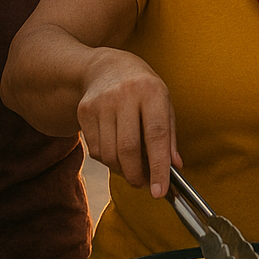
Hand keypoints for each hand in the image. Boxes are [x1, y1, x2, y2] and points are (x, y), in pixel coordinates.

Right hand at [77, 48, 180, 198]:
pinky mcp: (84, 111)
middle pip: (128, 148)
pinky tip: (115, 152)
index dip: (158, 166)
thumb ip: (169, 136)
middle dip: (136, 175)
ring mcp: (101, 103)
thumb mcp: (164, 103)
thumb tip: (174, 167)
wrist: (107, 67)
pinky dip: (107, 160)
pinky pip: (95, 150)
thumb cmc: (143, 89)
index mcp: (151, 92)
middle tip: (143, 184)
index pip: (156, 134)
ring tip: (131, 168)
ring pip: (109, 153)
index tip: (160, 191)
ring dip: (121, 170)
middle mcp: (125, 95)